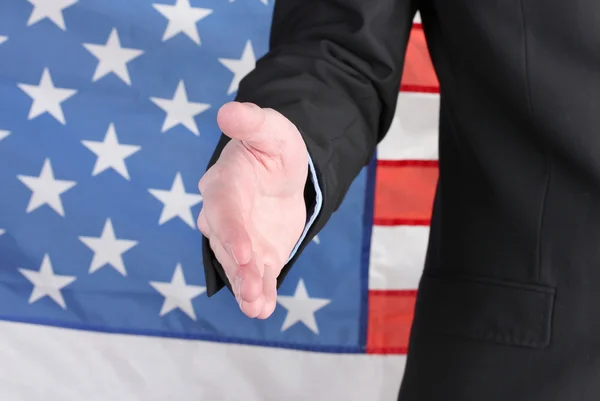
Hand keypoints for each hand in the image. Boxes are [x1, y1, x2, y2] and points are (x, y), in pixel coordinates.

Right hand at [198, 101, 308, 318]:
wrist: (280, 174)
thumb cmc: (272, 149)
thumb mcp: (272, 130)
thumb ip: (253, 122)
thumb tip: (228, 111)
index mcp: (224, 183)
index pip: (223, 210)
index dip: (232, 231)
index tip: (244, 253)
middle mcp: (223, 215)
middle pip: (225, 244)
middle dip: (238, 267)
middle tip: (252, 289)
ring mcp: (238, 238)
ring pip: (237, 265)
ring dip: (246, 286)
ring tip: (257, 307)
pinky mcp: (255, 254)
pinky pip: (255, 275)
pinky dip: (258, 293)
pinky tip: (263, 309)